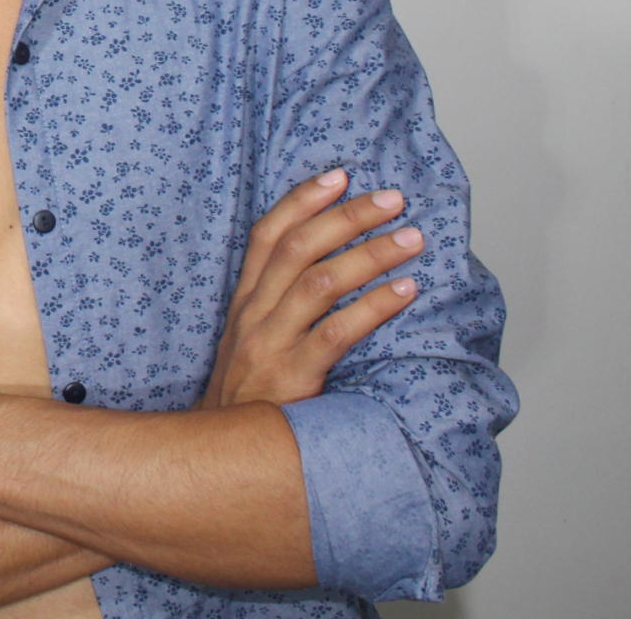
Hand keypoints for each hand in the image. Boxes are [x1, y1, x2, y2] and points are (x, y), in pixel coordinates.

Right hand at [195, 169, 423, 409]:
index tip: (339, 174)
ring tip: (411, 239)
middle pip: (299, 248)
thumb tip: (328, 268)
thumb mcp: (249, 341)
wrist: (219, 455)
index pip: (267, 235)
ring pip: (321, 282)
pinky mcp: (293, 376)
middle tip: (392, 200)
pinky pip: (337, 332)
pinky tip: (406, 291)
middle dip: (348, 216)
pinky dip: (375, 306)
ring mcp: (270, 344)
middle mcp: (253, 314)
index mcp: (244, 301)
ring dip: (371, 254)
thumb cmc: (248, 397)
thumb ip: (277, 306)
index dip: (302, 200)